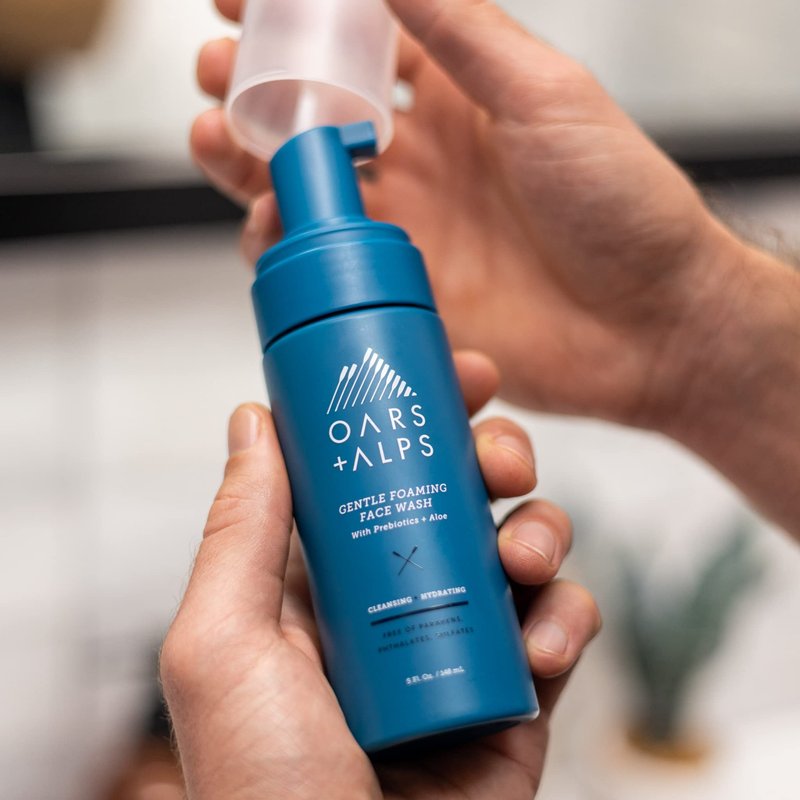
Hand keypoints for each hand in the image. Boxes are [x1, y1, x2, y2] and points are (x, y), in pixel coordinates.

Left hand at [160, 352, 600, 799]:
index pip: (381, 464)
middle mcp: (399, 596)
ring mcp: (464, 639)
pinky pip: (563, 623)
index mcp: (328, 575)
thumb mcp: (225, 646)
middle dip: (495, 454)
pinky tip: (544, 642)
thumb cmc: (266, 787)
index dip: (424, 411)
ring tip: (524, 551)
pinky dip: (569, 616)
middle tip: (500, 456)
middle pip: (464, 490)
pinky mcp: (519, 691)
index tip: (462, 373)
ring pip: (525, 542)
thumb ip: (240, 530)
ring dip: (542, 526)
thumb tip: (252, 419)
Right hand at [193, 0, 745, 430]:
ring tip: (214, 138)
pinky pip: (321, 264)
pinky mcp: (401, 291)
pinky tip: (262, 222)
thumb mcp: (544, 94)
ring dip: (248, 164)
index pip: (363, 47)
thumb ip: (462, 31)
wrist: (646, 322)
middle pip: (317, 119)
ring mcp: (408, 229)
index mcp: (459, 104)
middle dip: (258, 91)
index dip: (301, 18)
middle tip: (219, 74)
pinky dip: (279, 242)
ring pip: (303, 191)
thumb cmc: (618, 203)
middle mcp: (424, 163)